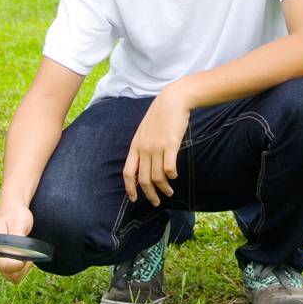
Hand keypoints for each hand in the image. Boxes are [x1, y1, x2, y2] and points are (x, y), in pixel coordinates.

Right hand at [0, 206, 35, 282]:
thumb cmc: (16, 216)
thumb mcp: (19, 223)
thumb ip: (17, 240)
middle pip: (11, 275)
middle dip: (24, 266)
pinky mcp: (5, 267)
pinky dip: (23, 270)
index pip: (4, 266)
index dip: (20, 263)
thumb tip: (19, 258)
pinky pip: (16, 276)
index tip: (28, 254)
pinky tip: (26, 258)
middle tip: (29, 251)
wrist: (14, 213)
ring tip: (27, 253)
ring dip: (24, 268)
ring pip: (14, 278)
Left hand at [122, 88, 189, 205]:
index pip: (128, 173)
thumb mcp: (144, 131)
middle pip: (144, 180)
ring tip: (169, 192)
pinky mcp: (170, 145)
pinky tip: (174, 176)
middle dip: (150, 195)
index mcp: (135, 146)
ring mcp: (157, 148)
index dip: (130, 188)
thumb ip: (142, 147)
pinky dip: (171, 176)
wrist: (172, 101)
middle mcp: (144, 149)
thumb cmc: (160, 116)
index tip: (134, 199)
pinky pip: (169, 168)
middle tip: (156, 202)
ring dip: (163, 188)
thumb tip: (144, 165)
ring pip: (157, 177)